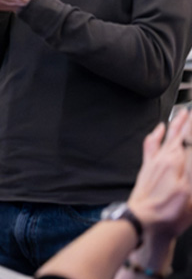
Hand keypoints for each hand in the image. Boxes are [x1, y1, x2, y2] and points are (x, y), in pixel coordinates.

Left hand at [129, 108, 191, 240]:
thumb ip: (191, 174)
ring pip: (167, 137)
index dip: (191, 128)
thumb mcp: (189, 197)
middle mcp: (165, 159)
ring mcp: (155, 162)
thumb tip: (191, 153)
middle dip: (186, 122)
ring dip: (174, 124)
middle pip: (178, 135)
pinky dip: (156, 135)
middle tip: (190, 110)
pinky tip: (159, 128)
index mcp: (177, 164)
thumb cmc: (166, 212)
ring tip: (181, 114)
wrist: (142, 220)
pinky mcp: (147, 167)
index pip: (188, 140)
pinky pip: (151, 145)